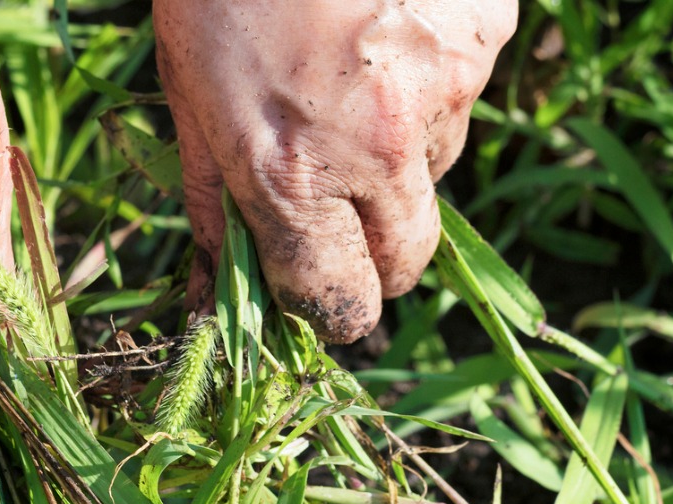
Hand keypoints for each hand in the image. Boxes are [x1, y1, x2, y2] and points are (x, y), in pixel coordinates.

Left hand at [156, 0, 514, 341]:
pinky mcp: (486, 33)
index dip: (327, 307)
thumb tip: (214, 288)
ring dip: (398, 152)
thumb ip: (213, 196)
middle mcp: (381, 148)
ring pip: (435, 168)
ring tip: (346, 74)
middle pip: (406, 263)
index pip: (339, 304)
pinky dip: (428, 76)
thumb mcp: (187, 88)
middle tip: (336, 200)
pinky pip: (464, 89)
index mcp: (293, 175)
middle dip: (373, 252)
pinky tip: (381, 24)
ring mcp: (447, 88)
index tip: (315, 289)